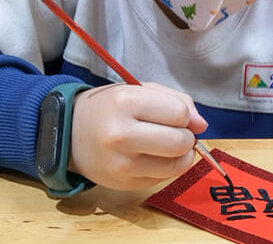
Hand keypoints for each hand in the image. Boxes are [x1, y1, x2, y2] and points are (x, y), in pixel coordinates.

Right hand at [69, 82, 207, 189]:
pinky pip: (164, 178)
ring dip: (181, 154)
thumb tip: (202, 125)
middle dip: (186, 136)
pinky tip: (150, 156)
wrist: (70, 133)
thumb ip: (177, 100)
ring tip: (166, 144)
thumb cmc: (110, 108)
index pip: (178, 113)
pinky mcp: (124, 184)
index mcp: (125, 102)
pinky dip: (165, 167)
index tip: (174, 114)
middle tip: (174, 131)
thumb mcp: (140, 90)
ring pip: (177, 164)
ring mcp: (122, 163)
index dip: (184, 114)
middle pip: (180, 141)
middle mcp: (121, 135)